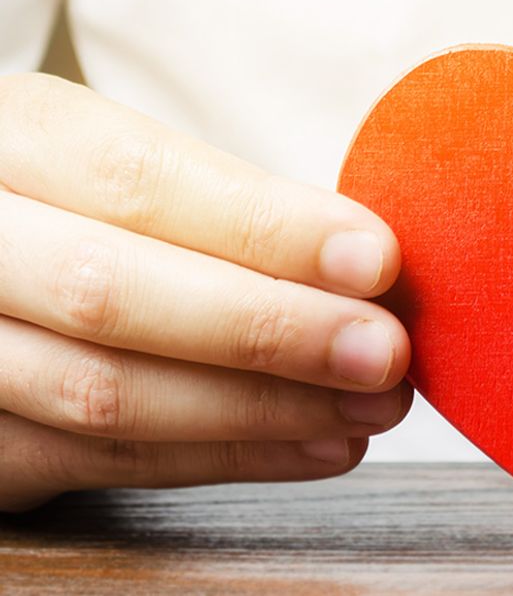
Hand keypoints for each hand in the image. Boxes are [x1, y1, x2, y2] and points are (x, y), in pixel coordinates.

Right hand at [0, 73, 411, 511]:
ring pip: (103, 391)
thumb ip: (217, 209)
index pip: (135, 179)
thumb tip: (365, 266)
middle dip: (270, 329)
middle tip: (383, 352)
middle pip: (108, 291)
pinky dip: (223, 459)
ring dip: (263, 409)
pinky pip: (96, 464)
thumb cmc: (76, 213)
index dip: (263, 226)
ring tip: (370, 406)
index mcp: (12, 141)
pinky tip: (313, 444)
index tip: (374, 259)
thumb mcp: (111, 170)